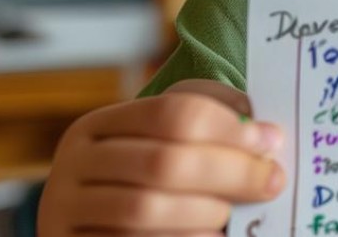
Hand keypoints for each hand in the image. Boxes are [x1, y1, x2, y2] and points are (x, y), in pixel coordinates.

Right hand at [38, 79, 285, 236]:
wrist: (88, 234)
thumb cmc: (140, 185)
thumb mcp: (162, 146)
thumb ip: (206, 128)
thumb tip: (264, 134)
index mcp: (100, 125)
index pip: (172, 112)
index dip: (228, 127)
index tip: (271, 140)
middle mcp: (75, 165)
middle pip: (163, 161)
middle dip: (230, 172)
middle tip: (272, 181)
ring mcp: (64, 212)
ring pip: (143, 210)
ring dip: (203, 212)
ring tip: (230, 215)